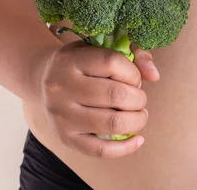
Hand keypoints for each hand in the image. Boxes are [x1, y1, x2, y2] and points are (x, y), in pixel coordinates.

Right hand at [38, 39, 158, 157]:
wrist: (42, 79)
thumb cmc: (82, 62)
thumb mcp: (101, 47)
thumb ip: (133, 53)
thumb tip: (154, 75)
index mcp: (70, 60)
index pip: (111, 63)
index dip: (133, 72)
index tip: (135, 78)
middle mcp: (61, 87)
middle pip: (116, 95)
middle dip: (139, 98)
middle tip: (139, 98)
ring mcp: (61, 115)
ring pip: (112, 123)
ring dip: (137, 120)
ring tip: (139, 114)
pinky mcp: (65, 137)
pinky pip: (100, 150)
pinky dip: (126, 147)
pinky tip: (138, 139)